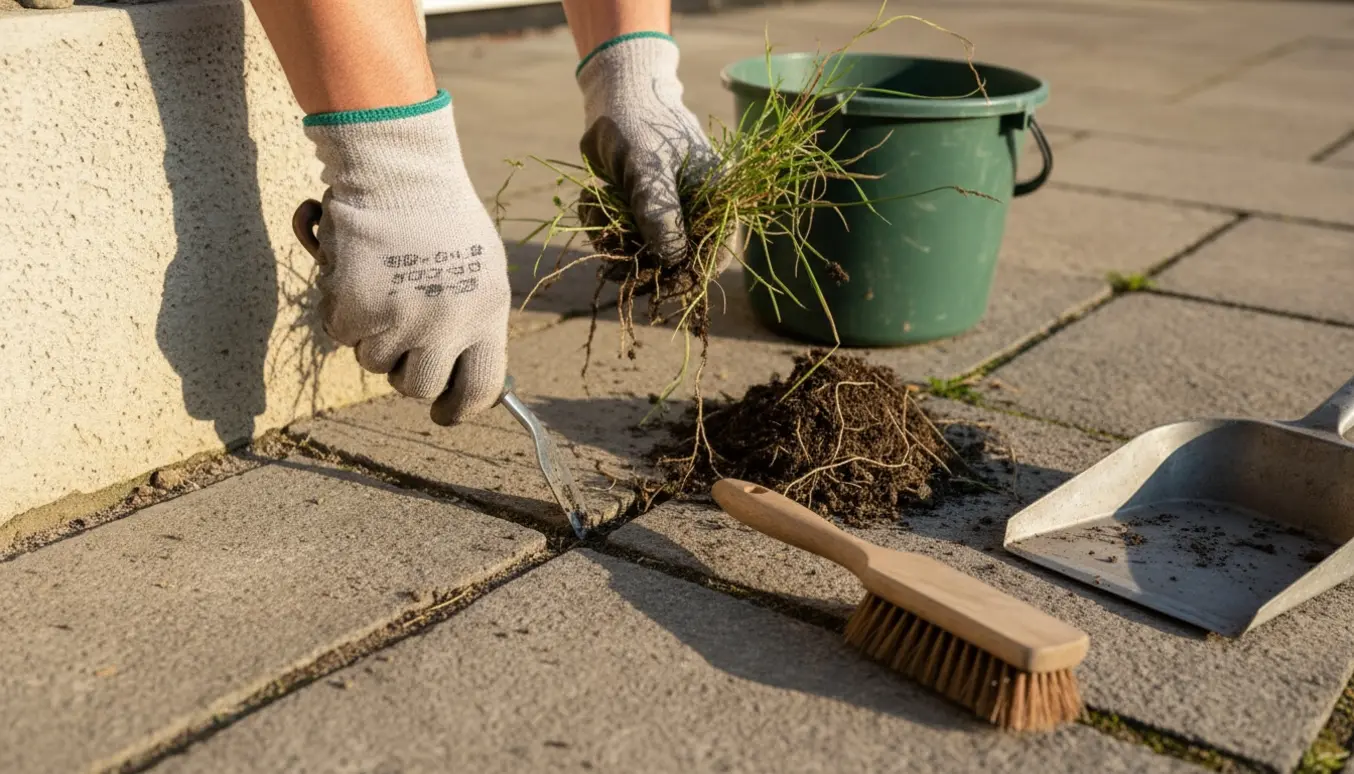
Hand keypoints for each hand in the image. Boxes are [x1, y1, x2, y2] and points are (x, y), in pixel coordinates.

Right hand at [300, 91, 509, 425]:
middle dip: (404, 370)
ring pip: (374, 361)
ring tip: (383, 279)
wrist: (394, 166)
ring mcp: (398, 320)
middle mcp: (447, 324)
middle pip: (418, 387)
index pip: (480, 387)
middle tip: (400, 338)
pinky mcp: (353, 310)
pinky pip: (340, 333)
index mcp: (487, 313)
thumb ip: (473, 318)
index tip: (443, 414)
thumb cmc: (438, 211)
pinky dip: (341, 305)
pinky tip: (355, 266)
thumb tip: (463, 368)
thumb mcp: (479, 266)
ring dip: (372, 331)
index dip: (458, 407)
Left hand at [576, 34, 736, 274]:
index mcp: (713, 198)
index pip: (713, 252)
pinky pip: (619, 237)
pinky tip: (590, 196)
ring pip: (641, 253)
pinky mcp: (635, 212)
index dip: (690, 275)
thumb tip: (673, 260)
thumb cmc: (640, 122)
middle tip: (610, 260)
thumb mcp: (649, 168)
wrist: (612, 94)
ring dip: (612, 242)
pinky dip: (599, 226)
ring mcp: (662, 213)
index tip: (661, 287)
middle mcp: (692, 210)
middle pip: (673, 261)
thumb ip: (660, 213)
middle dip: (639, 262)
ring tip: (593, 206)